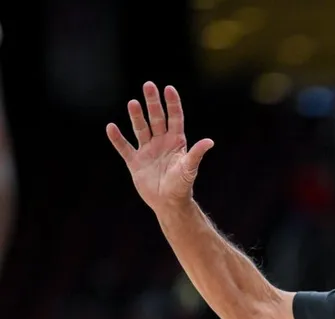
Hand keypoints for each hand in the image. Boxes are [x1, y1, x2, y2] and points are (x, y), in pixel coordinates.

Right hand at [106, 82, 213, 211]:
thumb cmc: (182, 186)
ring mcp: (147, 151)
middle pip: (156, 118)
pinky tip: (111, 127)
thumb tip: (209, 142)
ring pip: (141, 129)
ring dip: (136, 116)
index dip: (172, 104)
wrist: (168, 203)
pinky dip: (117, 139)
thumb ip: (196, 154)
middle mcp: (161, 143)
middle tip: (148, 85)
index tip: (169, 89)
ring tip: (132, 102)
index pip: (175, 118)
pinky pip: (124, 147)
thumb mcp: (189, 169)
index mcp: (176, 142)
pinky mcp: (135, 162)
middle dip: (153, 102)